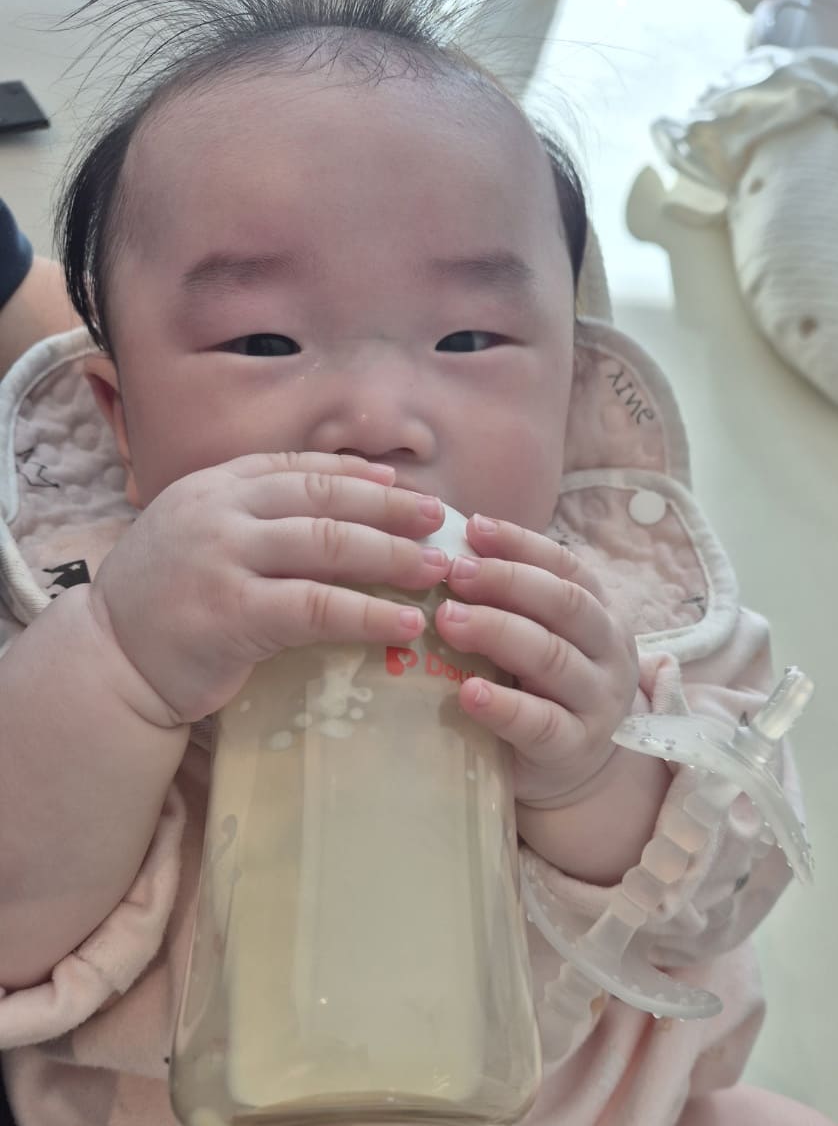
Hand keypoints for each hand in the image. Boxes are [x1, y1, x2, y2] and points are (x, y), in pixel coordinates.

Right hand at [89, 452, 451, 726]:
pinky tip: (404, 624)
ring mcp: (225, 558)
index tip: (403, 487)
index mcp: (215, 486)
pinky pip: (318, 608)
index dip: (358, 477)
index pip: (300, 468)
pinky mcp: (234, 612)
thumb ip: (253, 517)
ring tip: (435, 569)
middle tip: (440, 521)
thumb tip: (339, 511)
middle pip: (325, 499)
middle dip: (391, 509)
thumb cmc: (165, 603)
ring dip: (391, 555)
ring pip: (328, 545)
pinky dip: (369, 614)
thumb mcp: (199, 535)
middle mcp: (220, 511)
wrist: (109, 658)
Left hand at [435, 515, 638, 806]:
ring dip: (497, 631)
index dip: (521, 545)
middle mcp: (608, 651)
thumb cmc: (543, 688)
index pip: (566, 566)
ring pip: (552, 657)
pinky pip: (541, 723)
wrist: (577, 769)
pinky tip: (467, 693)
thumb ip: (508, 602)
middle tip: (452, 572)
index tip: (472, 527)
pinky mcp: (575, 748)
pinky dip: (503, 706)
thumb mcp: (539, 636)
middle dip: (506, 581)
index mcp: (600, 613)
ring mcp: (597, 702)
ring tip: (447, 619)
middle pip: (564, 604)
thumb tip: (440, 552)